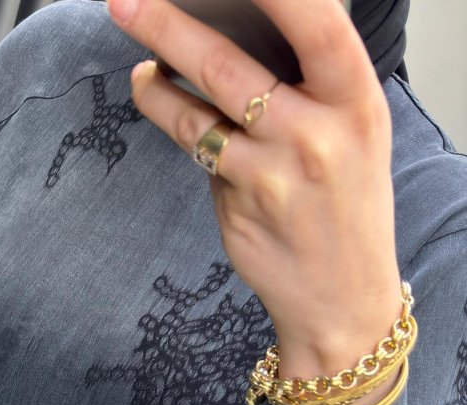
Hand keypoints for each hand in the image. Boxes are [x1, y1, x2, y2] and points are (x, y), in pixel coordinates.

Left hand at [107, 0, 403, 382]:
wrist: (342, 297)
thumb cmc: (346, 200)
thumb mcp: (355, 130)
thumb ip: (311, 84)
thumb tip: (231, 33)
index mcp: (357, 101)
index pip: (317, 26)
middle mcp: (315, 136)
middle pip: (229, 67)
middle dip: (169, 27)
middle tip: (125, 1)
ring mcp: (270, 176)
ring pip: (195, 116)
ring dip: (155, 85)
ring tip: (139, 67)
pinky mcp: (237, 208)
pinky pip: (198, 155)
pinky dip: (176, 124)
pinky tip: (159, 100)